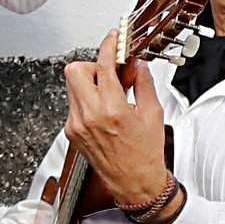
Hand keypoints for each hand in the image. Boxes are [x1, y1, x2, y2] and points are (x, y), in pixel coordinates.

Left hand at [62, 19, 173, 215]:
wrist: (135, 183)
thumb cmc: (145, 154)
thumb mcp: (152, 113)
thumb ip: (143, 83)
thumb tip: (137, 65)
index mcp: (111, 109)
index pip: (103, 65)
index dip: (109, 46)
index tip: (114, 40)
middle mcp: (89, 116)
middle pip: (75, 70)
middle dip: (93, 65)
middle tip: (109, 73)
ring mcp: (76, 125)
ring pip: (71, 86)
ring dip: (89, 82)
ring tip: (110, 93)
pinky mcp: (72, 132)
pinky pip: (74, 103)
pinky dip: (87, 99)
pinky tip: (104, 109)